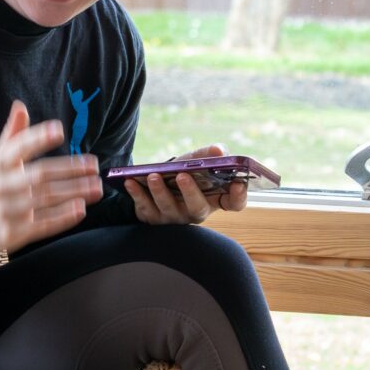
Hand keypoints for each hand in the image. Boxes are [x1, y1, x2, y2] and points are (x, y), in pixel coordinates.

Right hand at [0, 101, 102, 259]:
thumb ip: (11, 136)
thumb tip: (20, 106)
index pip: (18, 147)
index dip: (38, 138)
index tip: (59, 130)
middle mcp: (0, 185)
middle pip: (40, 174)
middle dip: (70, 169)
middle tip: (94, 165)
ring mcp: (7, 210)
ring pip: (46, 198)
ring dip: (74, 191)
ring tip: (96, 186)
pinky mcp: (13, 233)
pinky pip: (43, 223)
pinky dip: (63, 216)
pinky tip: (81, 208)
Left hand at [126, 144, 250, 224]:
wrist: (156, 183)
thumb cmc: (182, 172)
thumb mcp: (195, 161)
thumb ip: (207, 155)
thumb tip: (218, 150)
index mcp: (213, 199)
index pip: (233, 203)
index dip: (238, 196)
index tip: (238, 184)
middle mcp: (195, 213)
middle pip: (197, 209)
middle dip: (190, 193)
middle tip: (183, 176)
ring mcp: (173, 218)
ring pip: (167, 208)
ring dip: (160, 192)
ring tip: (153, 176)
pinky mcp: (151, 219)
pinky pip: (144, 208)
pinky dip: (137, 194)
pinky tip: (130, 181)